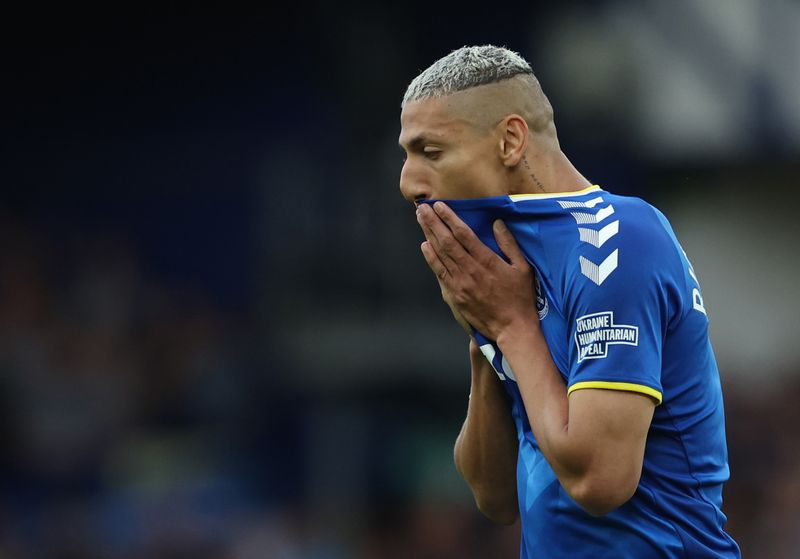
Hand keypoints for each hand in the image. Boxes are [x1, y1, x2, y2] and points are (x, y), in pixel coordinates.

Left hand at [416, 202, 538, 340]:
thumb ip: (509, 244)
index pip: (463, 234)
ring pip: (440, 255)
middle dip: (434, 223)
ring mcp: (461, 283)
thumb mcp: (523, 268)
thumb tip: (497, 223)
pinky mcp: (455, 295)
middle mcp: (470, 270)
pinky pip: (440, 273)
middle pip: (447, 242)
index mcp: (487, 261)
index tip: (439, 206)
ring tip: (421, 220)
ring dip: (429, 235)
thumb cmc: (521, 297)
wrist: (512, 328)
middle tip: (423, 209)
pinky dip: (431, 258)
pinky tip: (424, 246)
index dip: (449, 218)